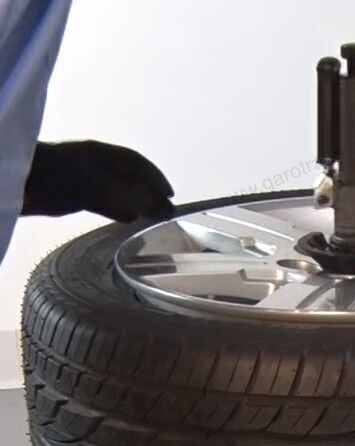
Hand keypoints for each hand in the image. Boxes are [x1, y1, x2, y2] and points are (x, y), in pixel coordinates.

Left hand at [22, 141, 174, 222]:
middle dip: (148, 192)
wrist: (20, 182)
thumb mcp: (100, 187)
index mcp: (103, 155)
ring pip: (116, 190)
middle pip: (128, 178)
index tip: (171, 196)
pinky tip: (127, 219)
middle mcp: (95, 164)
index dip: (156, 179)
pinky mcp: (71, 195)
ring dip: (134, 202)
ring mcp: (82, 178)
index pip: (137, 165)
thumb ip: (132, 198)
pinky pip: (102, 201)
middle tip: (165, 210)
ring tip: (151, 216)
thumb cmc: (59, 178)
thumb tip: (164, 209)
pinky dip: (118, 209)